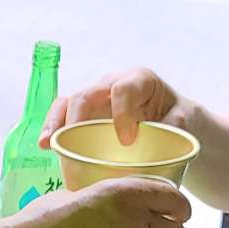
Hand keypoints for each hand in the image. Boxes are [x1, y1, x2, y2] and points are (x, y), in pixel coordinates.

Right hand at [41, 67, 191, 149]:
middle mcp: (111, 84)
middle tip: (76, 144)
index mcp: (139, 80)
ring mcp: (94, 100)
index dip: (122, 113)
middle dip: (78, 117)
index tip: (127, 141)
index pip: (124, 89)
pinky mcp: (83, 116)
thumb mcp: (183, 118)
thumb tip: (165, 142)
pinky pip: (62, 118)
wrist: (170, 121)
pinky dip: (52, 130)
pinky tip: (45, 147)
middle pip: (87, 94)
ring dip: (55, 123)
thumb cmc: (175, 117)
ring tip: (47, 144)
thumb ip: (176, 126)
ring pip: (68, 104)